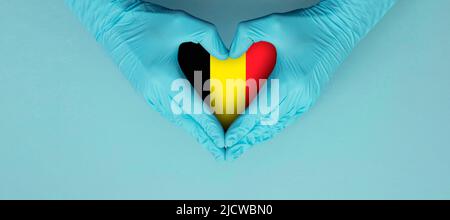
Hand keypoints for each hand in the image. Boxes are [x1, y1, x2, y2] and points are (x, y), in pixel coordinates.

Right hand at [65, 0, 227, 158]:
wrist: (112, 23)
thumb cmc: (142, 22)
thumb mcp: (182, 22)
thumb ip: (209, 36)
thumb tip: (225, 54)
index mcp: (164, 78)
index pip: (193, 109)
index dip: (209, 127)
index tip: (222, 141)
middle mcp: (155, 91)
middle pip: (185, 122)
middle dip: (204, 138)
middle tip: (220, 152)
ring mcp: (148, 93)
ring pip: (175, 118)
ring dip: (194, 131)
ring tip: (209, 141)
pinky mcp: (146, 90)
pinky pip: (168, 111)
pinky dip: (183, 120)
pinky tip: (191, 122)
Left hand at [225, 0, 396, 158]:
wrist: (337, 28)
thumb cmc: (309, 26)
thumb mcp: (272, 23)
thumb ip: (245, 35)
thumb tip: (229, 53)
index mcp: (289, 80)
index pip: (259, 111)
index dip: (242, 128)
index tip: (228, 140)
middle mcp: (298, 94)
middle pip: (267, 124)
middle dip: (247, 139)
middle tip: (230, 150)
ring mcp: (305, 98)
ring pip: (278, 125)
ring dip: (259, 136)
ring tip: (242, 145)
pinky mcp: (308, 98)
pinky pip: (287, 118)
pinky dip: (272, 127)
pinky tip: (262, 131)